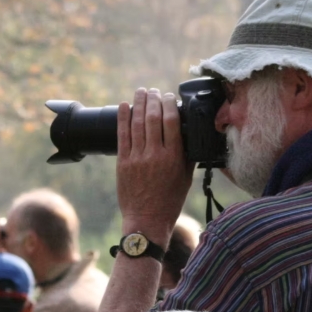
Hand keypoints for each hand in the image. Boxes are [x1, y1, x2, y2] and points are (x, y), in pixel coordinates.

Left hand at [116, 88, 194, 240]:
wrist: (146, 220)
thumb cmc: (169, 201)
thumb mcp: (186, 178)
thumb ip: (187, 156)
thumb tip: (189, 135)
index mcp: (174, 157)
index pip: (172, 121)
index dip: (169, 104)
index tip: (169, 96)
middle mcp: (155, 154)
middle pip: (153, 118)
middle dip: (153, 100)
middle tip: (154, 91)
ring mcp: (137, 158)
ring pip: (137, 123)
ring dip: (139, 104)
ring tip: (141, 92)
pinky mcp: (122, 163)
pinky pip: (122, 135)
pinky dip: (123, 118)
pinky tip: (125, 106)